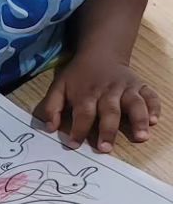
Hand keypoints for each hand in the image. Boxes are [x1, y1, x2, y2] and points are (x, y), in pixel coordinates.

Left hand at [35, 54, 159, 152]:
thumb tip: (49, 128)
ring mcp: (126, 88)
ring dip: (139, 120)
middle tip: (105, 149)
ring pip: (135, 104)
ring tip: (141, 137)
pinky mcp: (140, 85)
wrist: (101, 54)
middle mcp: (108, 91)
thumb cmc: (78, 76)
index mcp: (86, 93)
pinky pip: (150, 96)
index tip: (74, 145)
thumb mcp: (59, 86)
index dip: (78, 129)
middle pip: (109, 111)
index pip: (83, 113)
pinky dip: (154, 108)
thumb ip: (51, 107)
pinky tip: (154, 121)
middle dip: (108, 131)